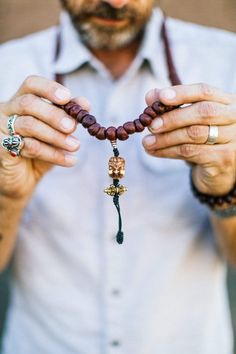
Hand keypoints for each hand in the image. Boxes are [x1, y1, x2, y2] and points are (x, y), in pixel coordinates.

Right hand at [0, 75, 89, 199]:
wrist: (23, 179)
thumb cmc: (40, 150)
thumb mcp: (56, 132)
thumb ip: (68, 117)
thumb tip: (85, 104)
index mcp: (22, 100)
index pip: (31, 84)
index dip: (49, 88)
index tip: (67, 97)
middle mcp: (8, 110)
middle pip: (28, 103)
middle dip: (54, 114)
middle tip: (72, 127)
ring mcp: (2, 128)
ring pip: (28, 125)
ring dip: (56, 136)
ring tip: (75, 146)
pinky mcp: (2, 148)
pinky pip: (29, 147)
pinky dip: (53, 154)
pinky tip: (69, 160)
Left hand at [142, 83, 235, 195]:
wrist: (220, 171)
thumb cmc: (204, 139)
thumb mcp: (190, 120)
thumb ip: (173, 106)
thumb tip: (150, 96)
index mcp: (227, 102)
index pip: (205, 91)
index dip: (182, 93)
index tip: (161, 96)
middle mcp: (234, 118)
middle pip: (203, 112)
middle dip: (173, 118)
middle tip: (151, 125)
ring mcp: (233, 139)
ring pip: (195, 134)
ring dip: (166, 138)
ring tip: (147, 142)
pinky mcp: (224, 159)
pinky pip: (192, 153)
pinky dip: (169, 152)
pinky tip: (154, 152)